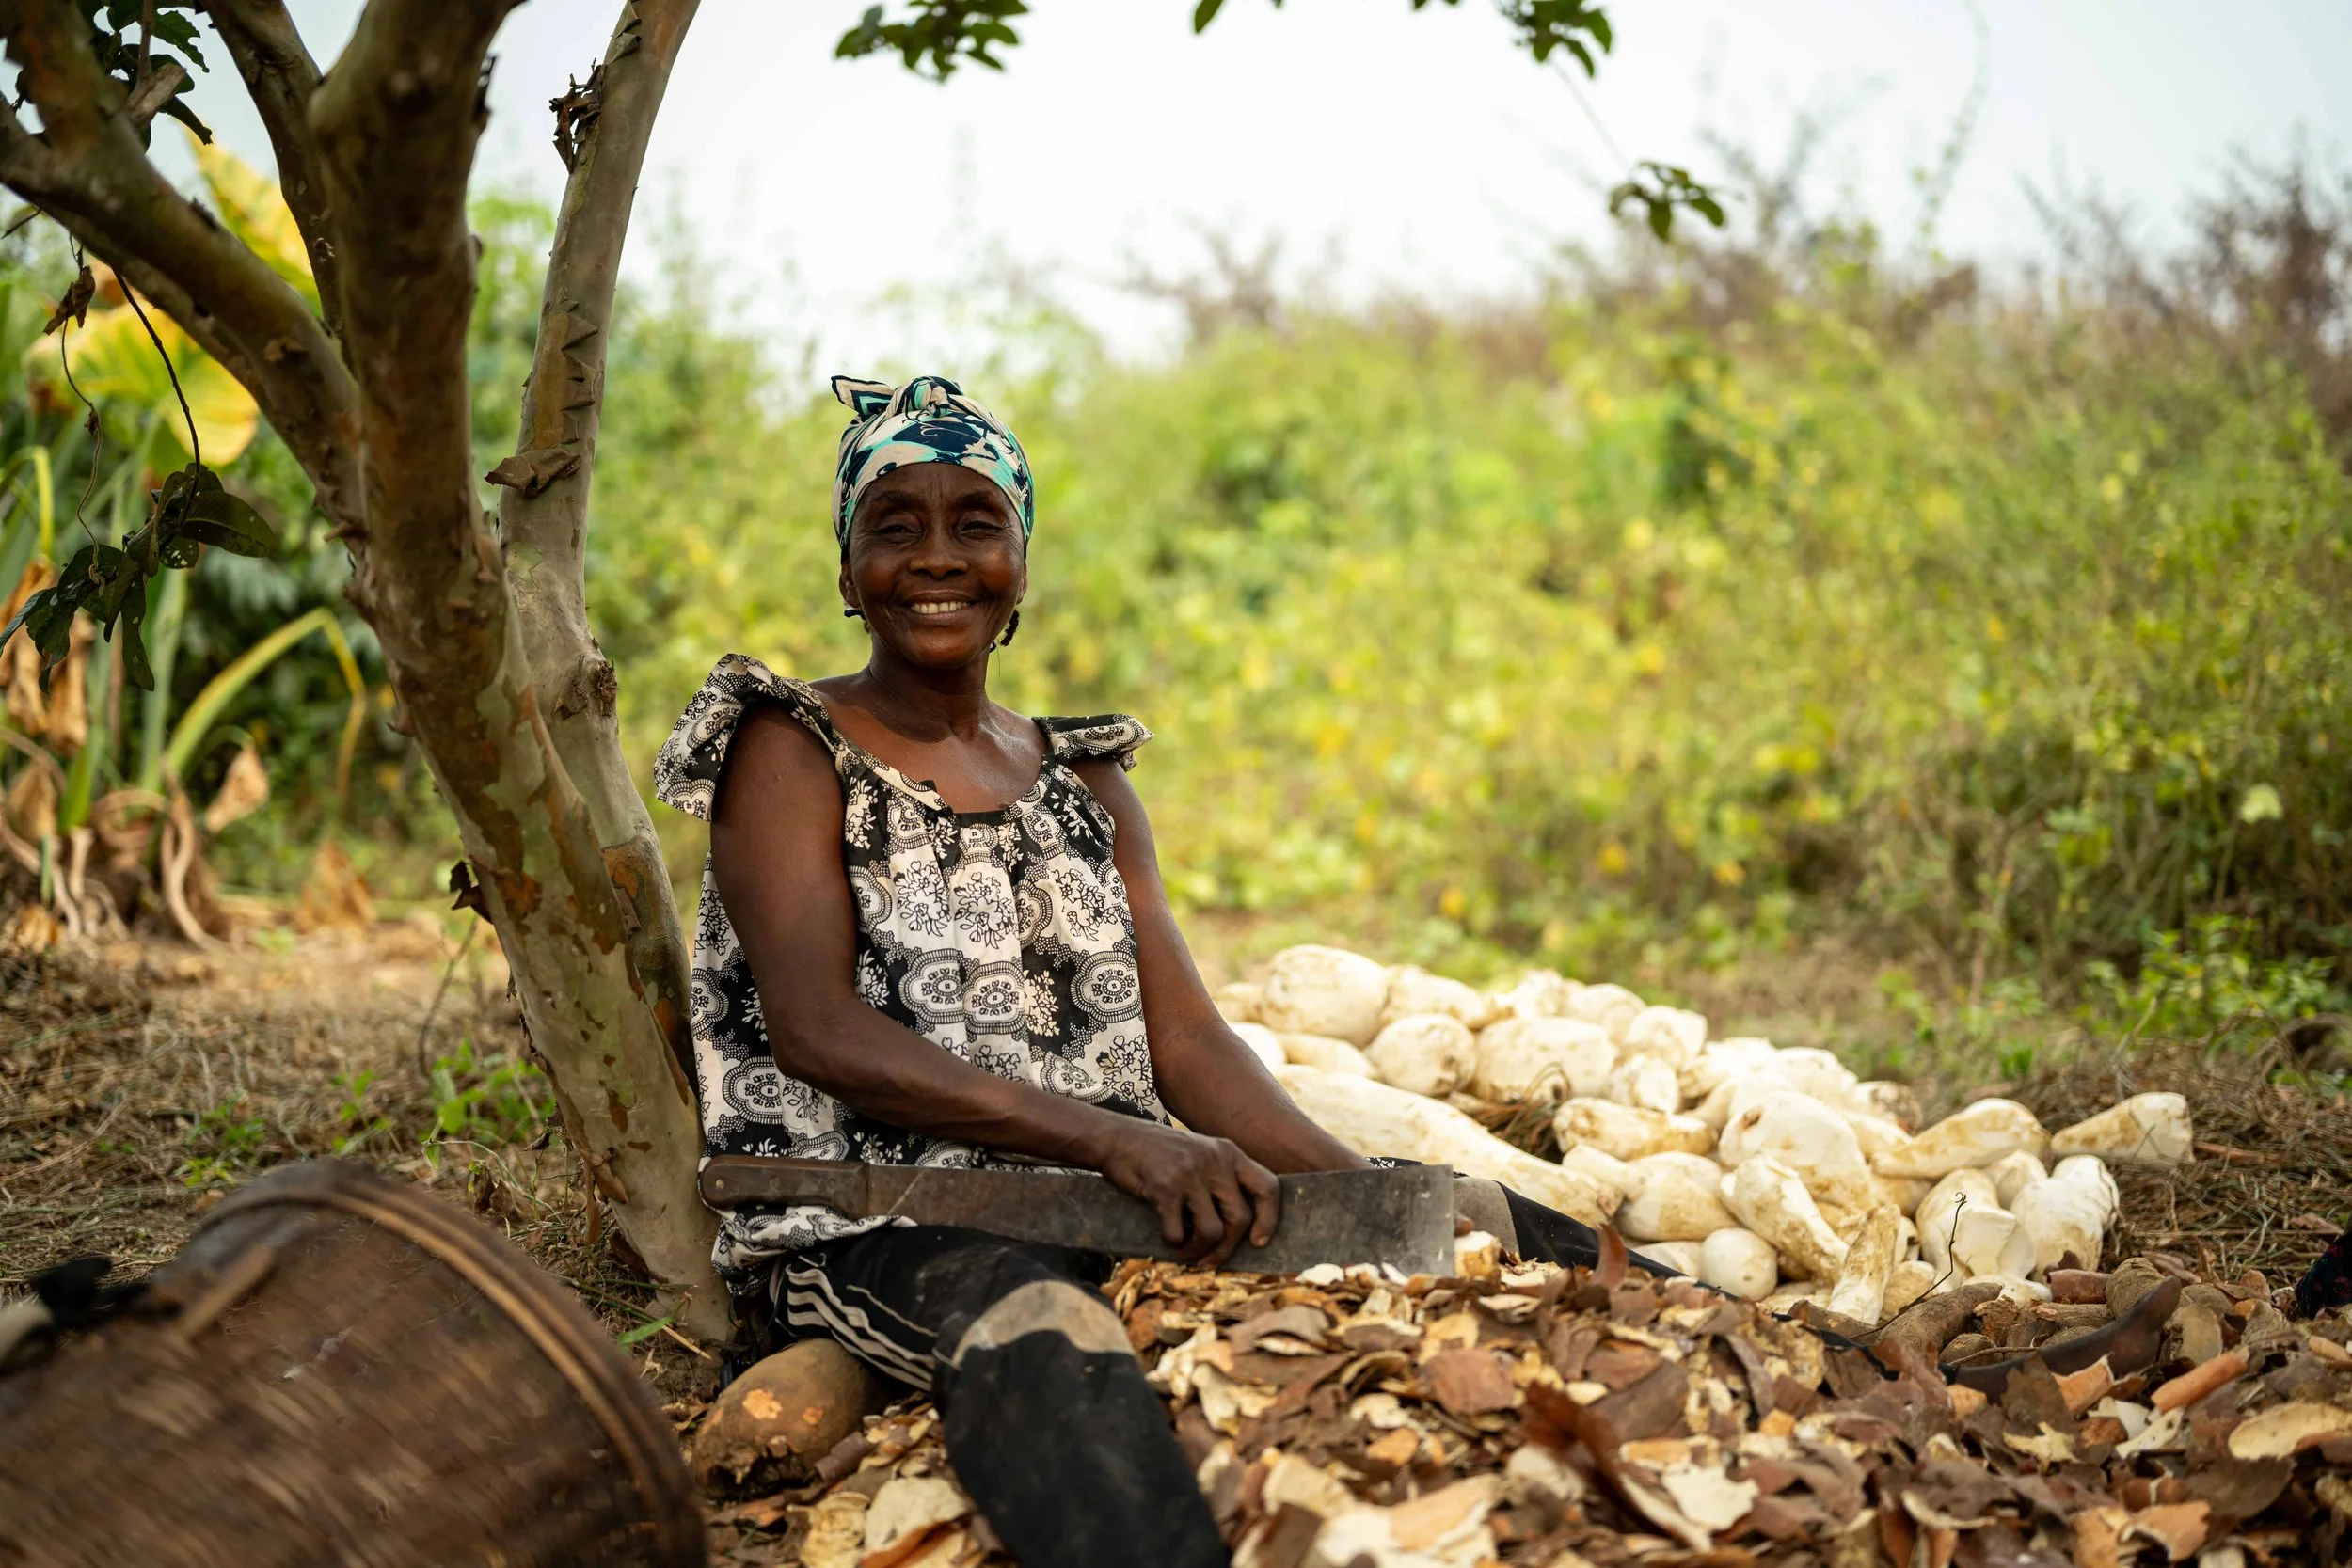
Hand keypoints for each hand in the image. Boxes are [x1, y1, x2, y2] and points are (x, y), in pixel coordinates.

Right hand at [1093, 1121, 1280, 1266]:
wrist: (1118, 1138)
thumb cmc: (1161, 1154)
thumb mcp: (1201, 1154)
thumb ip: (1222, 1179)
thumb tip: (1240, 1229)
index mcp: (1229, 1152)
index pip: (1268, 1187)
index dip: (1269, 1219)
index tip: (1258, 1242)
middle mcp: (1215, 1160)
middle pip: (1240, 1218)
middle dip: (1227, 1248)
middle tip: (1211, 1260)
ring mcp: (1190, 1173)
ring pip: (1212, 1231)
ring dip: (1200, 1251)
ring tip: (1188, 1252)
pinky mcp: (1165, 1187)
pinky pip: (1179, 1233)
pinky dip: (1174, 1245)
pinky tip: (1168, 1239)